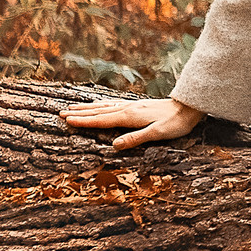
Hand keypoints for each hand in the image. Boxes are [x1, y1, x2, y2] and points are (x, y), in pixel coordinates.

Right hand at [60, 96, 202, 149]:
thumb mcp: (157, 133)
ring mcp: (133, 106)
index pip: (101, 120)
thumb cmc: (176, 123)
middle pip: (99, 111)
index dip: (84, 120)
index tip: (66, 119)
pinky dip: (102, 104)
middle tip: (61, 112)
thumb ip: (135, 139)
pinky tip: (101, 104)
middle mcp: (128, 109)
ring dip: (88, 107)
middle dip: (80, 113)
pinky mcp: (138, 106)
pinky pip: (114, 104)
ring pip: (105, 106)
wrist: (190, 107)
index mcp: (129, 117)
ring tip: (74, 107)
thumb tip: (114, 146)